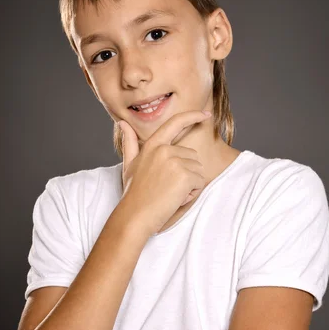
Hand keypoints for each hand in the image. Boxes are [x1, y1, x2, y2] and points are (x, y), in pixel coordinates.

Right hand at [117, 109, 211, 234]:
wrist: (135, 215)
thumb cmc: (133, 193)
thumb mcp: (129, 164)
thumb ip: (129, 142)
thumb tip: (122, 123)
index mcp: (152, 145)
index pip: (175, 124)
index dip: (192, 116)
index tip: (206, 114)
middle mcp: (164, 150)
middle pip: (192, 156)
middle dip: (186, 173)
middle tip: (166, 188)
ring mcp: (175, 161)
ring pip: (198, 170)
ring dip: (189, 184)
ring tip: (170, 193)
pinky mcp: (185, 175)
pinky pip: (200, 183)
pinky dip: (192, 193)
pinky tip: (175, 198)